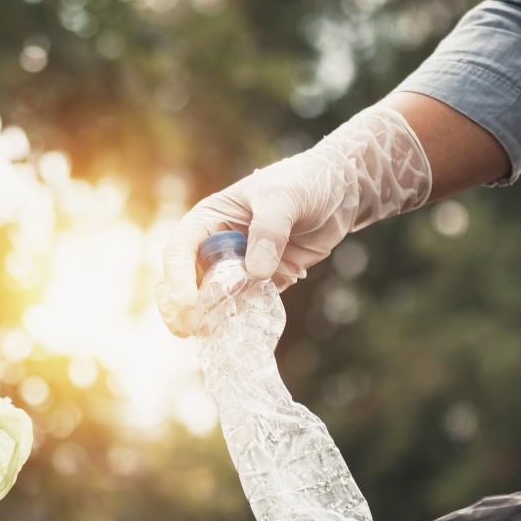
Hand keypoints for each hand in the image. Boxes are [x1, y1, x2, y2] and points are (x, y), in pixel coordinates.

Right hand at [157, 106, 431, 335]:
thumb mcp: (284, 198)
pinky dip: (242, 320)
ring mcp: (240, 266)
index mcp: (210, 218)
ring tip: (211, 337)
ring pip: (215, 298)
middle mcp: (218, 245)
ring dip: (211, 319)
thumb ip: (269, 232)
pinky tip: (241, 334)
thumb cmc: (305, 182)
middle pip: (189, 280)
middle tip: (188, 330)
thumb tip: (254, 274)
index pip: (180, 249)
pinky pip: (247, 305)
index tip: (188, 301)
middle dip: (184, 306)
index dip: (178, 275)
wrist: (341, 192)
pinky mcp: (264, 281)